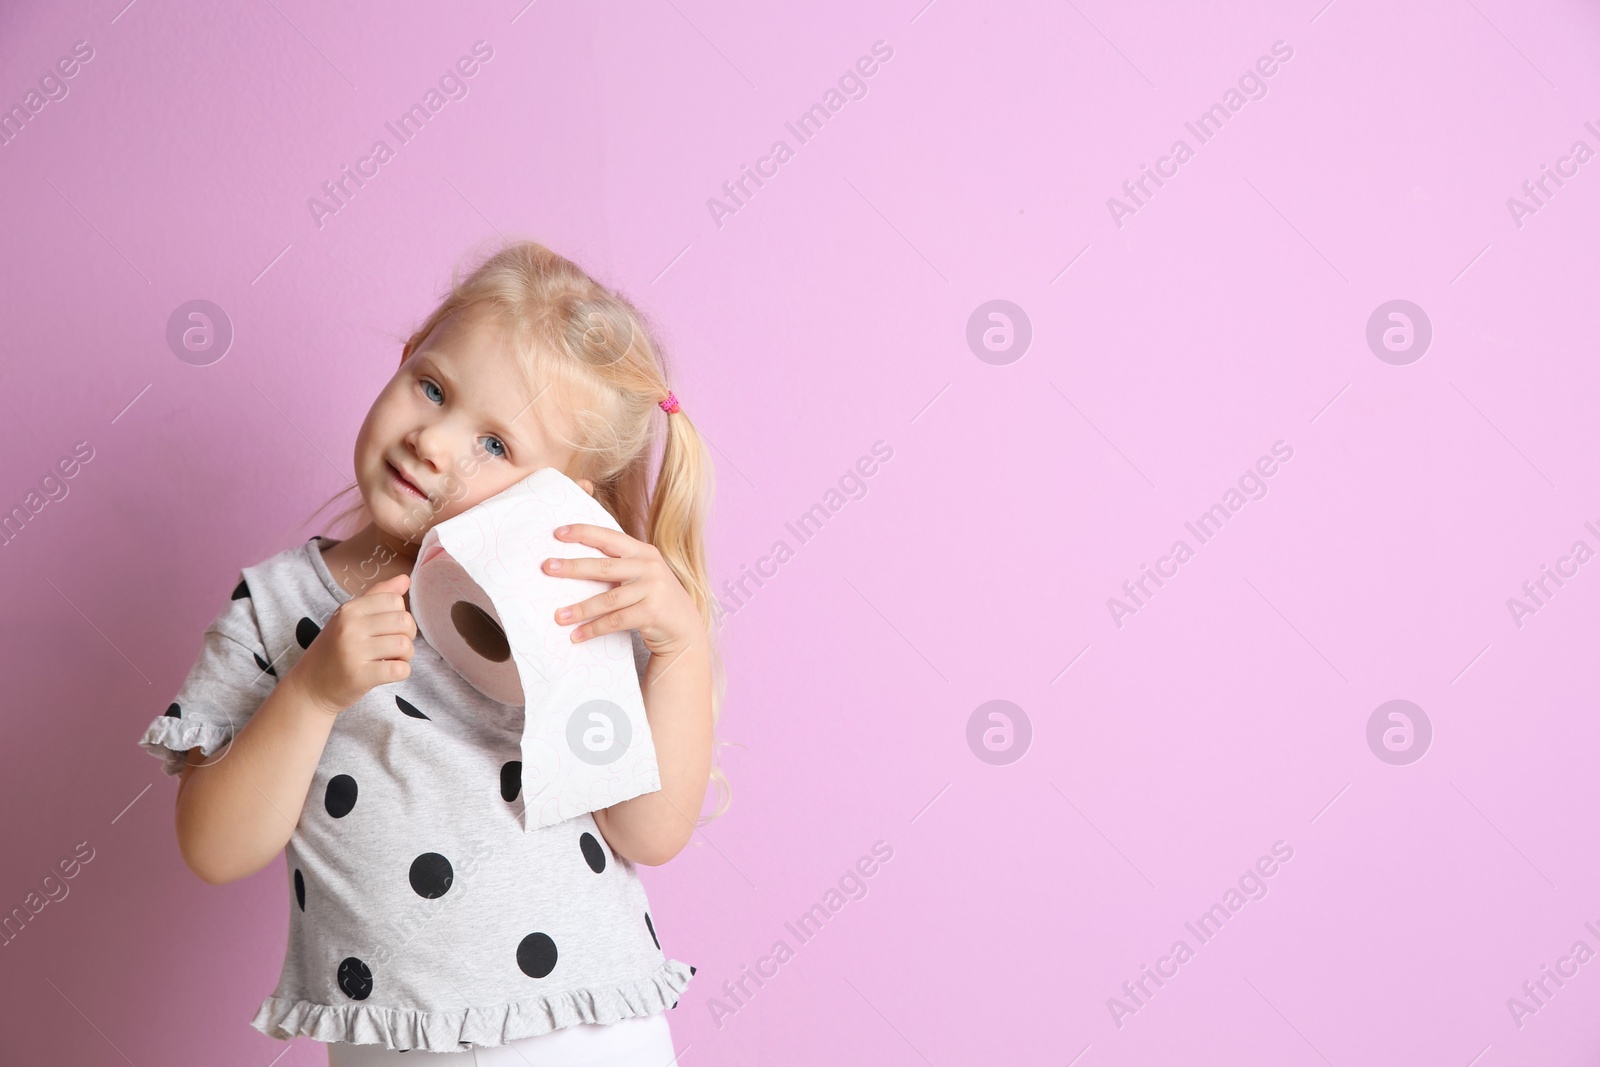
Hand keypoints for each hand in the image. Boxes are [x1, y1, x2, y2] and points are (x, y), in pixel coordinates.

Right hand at [288, 572, 416, 714]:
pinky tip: (387, 673)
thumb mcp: (349, 618)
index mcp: (349, 609)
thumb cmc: (334, 650)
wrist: (309, 687)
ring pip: (405, 645)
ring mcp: (353, 651)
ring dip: (405, 656)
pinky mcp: (359, 676)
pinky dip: (401, 672)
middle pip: (404, 621)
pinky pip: (400, 670)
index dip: (401, 615)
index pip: (395, 600)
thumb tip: (406, 578)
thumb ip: (378, 596)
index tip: (389, 629)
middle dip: (407, 636)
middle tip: (393, 647)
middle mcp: (350, 626)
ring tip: (389, 660)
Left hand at [543, 524, 702, 657]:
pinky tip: (577, 635)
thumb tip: (574, 561)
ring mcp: (653, 589)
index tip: (558, 533)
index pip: (609, 537)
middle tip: (547, 567)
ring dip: (580, 609)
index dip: (583, 533)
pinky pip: (615, 621)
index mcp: (643, 551)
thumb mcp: (643, 573)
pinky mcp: (652, 613)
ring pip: (607, 599)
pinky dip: (594, 629)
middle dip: (572, 567)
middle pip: (604, 567)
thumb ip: (620, 563)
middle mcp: (649, 566)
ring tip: (558, 616)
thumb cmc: (654, 597)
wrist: (684, 627)